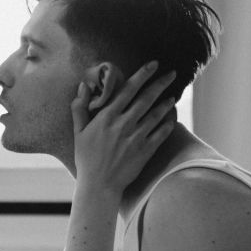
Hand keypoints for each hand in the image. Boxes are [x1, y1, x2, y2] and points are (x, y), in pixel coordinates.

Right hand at [71, 60, 177, 193]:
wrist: (99, 185)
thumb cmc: (86, 159)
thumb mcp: (78, 132)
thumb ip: (79, 108)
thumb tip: (82, 86)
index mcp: (107, 117)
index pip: (128, 89)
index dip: (142, 74)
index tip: (153, 64)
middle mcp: (123, 124)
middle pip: (147, 98)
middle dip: (161, 83)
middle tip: (172, 73)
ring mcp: (136, 137)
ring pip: (157, 114)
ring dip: (167, 102)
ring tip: (173, 95)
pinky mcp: (145, 151)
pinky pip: (162, 133)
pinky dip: (169, 122)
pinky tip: (172, 116)